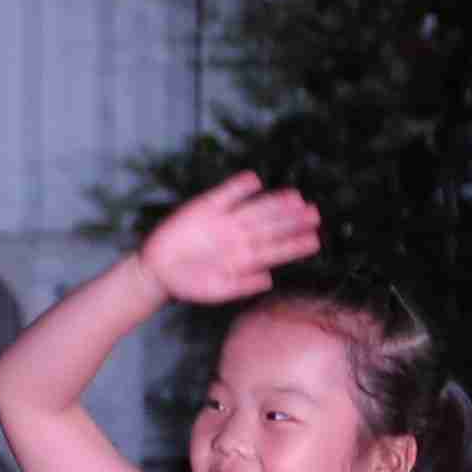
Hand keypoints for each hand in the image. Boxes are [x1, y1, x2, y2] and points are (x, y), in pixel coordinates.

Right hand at [138, 174, 320, 304]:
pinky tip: (254, 180)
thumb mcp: (215, 291)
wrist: (156, 271)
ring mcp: (224, 221)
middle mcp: (240, 237)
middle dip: (292, 221)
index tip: (315, 240)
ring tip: (294, 198)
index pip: (276, 250)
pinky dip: (238, 187)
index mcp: (246, 259)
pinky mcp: (205, 208)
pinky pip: (225, 195)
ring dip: (274, 204)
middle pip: (271, 227)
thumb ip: (241, 286)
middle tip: (314, 214)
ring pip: (255, 209)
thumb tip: (268, 280)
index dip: (295, 245)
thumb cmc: (188, 285)